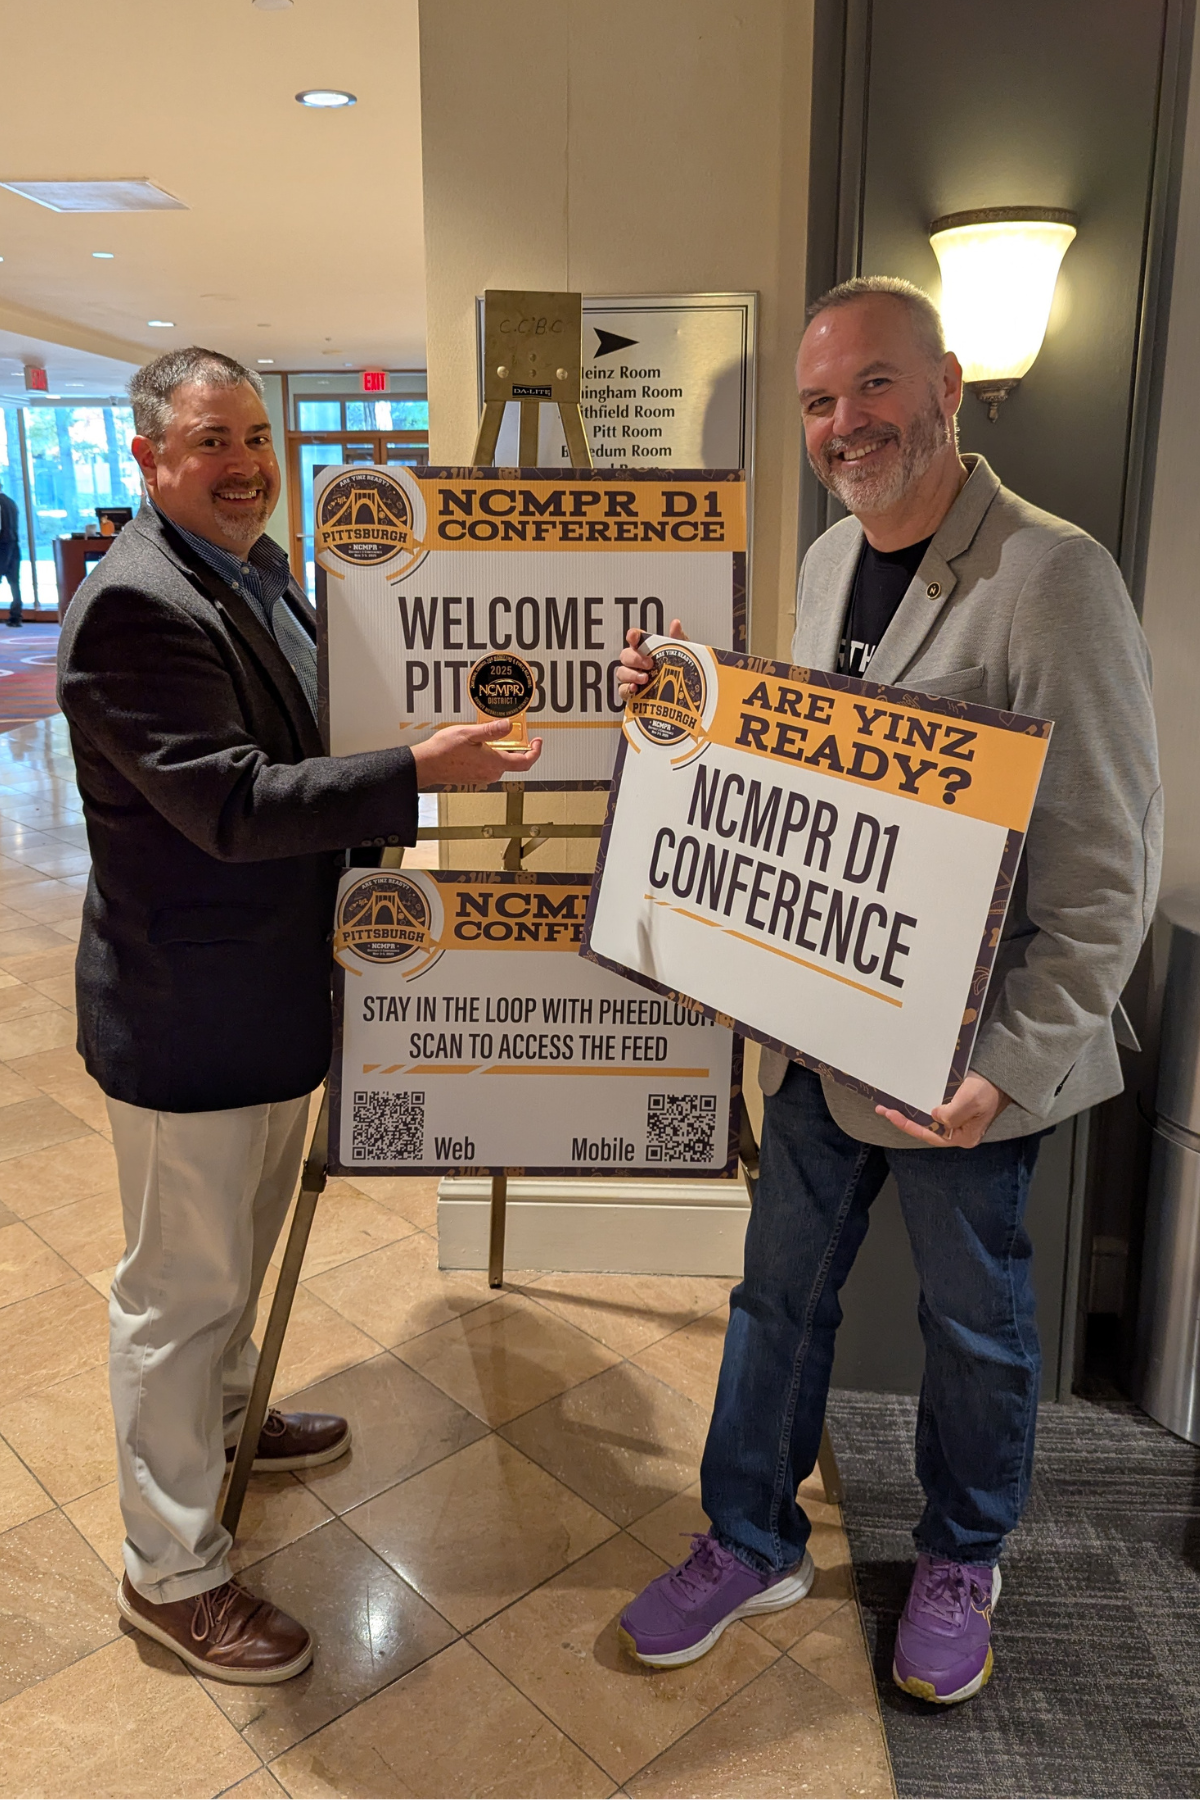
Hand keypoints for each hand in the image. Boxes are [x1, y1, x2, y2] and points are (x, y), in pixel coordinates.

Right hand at [410, 719, 542, 787]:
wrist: (426, 765)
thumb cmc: (443, 751)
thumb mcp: (469, 733)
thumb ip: (491, 730)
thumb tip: (508, 726)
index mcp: (494, 763)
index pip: (525, 762)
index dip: (535, 751)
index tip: (537, 742)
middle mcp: (491, 773)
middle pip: (514, 762)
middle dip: (518, 748)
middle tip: (515, 733)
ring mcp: (482, 777)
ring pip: (501, 764)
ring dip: (503, 751)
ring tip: (494, 736)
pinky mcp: (474, 777)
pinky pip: (490, 766)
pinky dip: (491, 755)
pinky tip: (481, 745)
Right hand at [616, 618, 685, 703]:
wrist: (682, 694)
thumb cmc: (677, 671)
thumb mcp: (681, 653)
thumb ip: (677, 638)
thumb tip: (676, 624)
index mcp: (645, 650)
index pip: (634, 638)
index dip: (632, 635)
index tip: (634, 636)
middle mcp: (636, 663)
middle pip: (625, 655)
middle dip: (635, 658)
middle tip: (649, 663)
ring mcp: (632, 677)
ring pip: (621, 672)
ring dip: (631, 674)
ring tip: (645, 678)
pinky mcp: (631, 693)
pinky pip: (623, 690)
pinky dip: (627, 689)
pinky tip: (636, 688)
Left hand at [875, 1073, 1009, 1148]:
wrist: (1003, 1076)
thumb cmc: (989, 1089)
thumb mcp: (970, 1100)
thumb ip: (951, 1113)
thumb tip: (935, 1116)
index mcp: (963, 1136)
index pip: (930, 1135)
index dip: (910, 1126)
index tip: (892, 1115)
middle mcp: (958, 1132)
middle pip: (926, 1129)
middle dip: (905, 1120)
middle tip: (884, 1109)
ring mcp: (957, 1121)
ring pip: (927, 1119)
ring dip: (909, 1112)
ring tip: (889, 1105)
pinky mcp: (955, 1108)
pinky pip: (932, 1109)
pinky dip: (919, 1105)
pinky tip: (908, 1099)